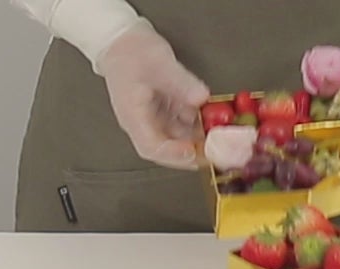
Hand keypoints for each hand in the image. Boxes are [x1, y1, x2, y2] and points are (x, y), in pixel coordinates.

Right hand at [97, 25, 209, 169]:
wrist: (122, 42)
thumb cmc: (131, 53)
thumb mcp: (159, 64)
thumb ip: (181, 83)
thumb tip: (201, 98)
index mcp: (134, 117)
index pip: (151, 147)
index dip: (173, 154)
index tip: (193, 152)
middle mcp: (143, 123)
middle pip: (168, 147)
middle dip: (192, 149)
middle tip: (214, 147)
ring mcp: (155, 118)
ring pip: (178, 136)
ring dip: (198, 135)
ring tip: (218, 129)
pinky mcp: (165, 111)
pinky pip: (183, 123)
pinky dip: (198, 122)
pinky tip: (212, 115)